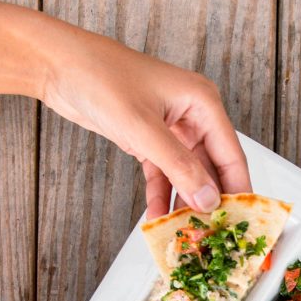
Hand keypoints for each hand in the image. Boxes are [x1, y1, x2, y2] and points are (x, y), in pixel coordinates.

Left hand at [39, 21, 251, 217]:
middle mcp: (192, 116)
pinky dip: (161, 196)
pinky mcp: (150, 141)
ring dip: (184, 203)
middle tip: (211, 234)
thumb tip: (207, 199)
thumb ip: (179, 167)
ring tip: (184, 232)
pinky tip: (158, 217)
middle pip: (211, 169)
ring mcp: (171, 130)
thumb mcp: (144, 128)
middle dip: (209, 202)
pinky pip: (163, 176)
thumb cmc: (101, 78)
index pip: (231, 156)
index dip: (238, 191)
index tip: (241, 222)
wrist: (59, 67)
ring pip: (187, 176)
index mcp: (202, 103)